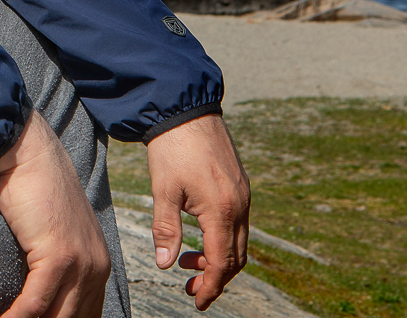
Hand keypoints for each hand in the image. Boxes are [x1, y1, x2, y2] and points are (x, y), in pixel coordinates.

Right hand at [0, 110, 110, 317]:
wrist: (30, 154)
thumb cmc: (33, 188)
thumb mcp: (53, 231)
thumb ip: (54, 259)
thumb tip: (38, 288)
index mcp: (97, 262)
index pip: (87, 313)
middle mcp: (95, 266)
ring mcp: (80, 262)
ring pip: (56, 316)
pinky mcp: (58, 256)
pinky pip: (36, 301)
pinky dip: (15, 315)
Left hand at [144, 113, 250, 309]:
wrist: (185, 108)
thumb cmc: (171, 148)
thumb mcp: (163, 191)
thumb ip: (165, 230)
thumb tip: (164, 264)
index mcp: (222, 211)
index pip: (221, 263)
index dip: (210, 286)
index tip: (197, 301)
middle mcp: (240, 205)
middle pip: (236, 257)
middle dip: (215, 277)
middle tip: (189, 287)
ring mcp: (244, 194)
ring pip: (239, 241)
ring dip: (218, 258)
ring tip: (187, 260)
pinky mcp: (240, 185)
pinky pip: (239, 222)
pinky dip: (222, 238)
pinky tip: (199, 234)